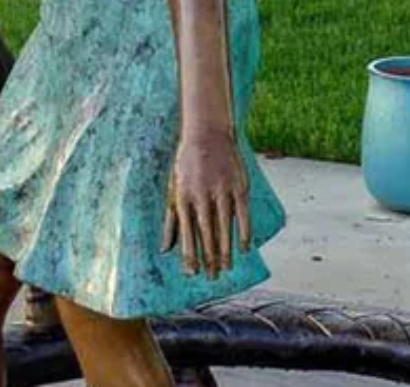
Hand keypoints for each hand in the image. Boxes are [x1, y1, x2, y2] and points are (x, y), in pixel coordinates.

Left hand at [162, 131, 251, 278]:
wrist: (207, 132)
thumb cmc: (186, 163)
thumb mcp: (172, 188)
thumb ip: (170, 220)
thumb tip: (165, 249)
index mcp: (184, 197)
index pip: (187, 234)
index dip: (190, 255)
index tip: (193, 273)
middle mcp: (203, 195)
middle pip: (207, 234)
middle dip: (209, 258)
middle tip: (212, 277)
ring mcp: (222, 190)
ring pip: (225, 227)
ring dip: (226, 250)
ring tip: (226, 268)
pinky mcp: (239, 184)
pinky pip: (243, 213)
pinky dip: (244, 231)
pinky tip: (244, 247)